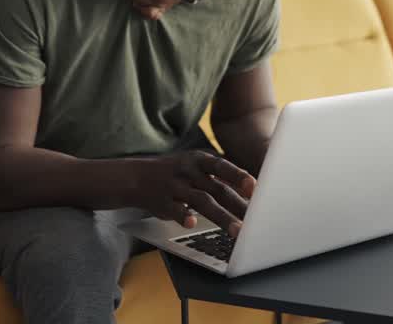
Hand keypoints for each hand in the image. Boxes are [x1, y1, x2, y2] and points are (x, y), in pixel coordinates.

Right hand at [132, 150, 255, 235]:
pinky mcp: (162, 202)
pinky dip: (183, 216)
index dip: (238, 176)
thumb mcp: (196, 167)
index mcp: (199, 160)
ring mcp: (175, 186)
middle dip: (238, 205)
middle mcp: (188, 172)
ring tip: (237, 232)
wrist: (135, 176)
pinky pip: (174, 209)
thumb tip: (253, 191)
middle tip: (257, 220)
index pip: (222, 166)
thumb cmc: (175, 174)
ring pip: (202, 201)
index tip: (254, 186)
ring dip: (222, 217)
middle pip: (218, 189)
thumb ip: (220, 178)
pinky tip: (192, 224)